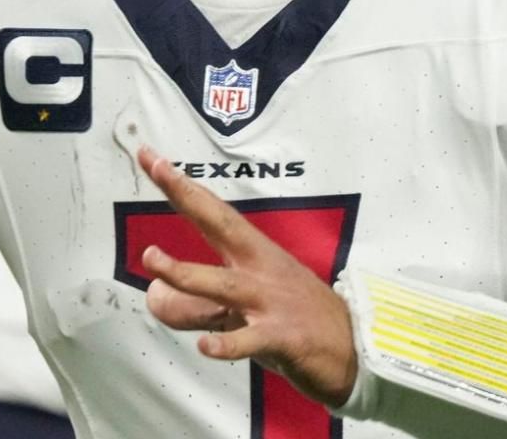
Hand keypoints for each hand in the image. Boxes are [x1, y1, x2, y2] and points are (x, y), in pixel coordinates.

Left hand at [135, 147, 358, 407]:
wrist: (356, 349)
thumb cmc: (297, 319)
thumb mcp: (245, 306)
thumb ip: (195, 303)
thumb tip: (153, 297)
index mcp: (253, 254)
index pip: (211, 211)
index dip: (181, 185)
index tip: (150, 157)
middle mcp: (259, 270)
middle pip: (218, 225)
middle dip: (185, 196)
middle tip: (156, 168)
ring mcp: (270, 302)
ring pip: (221, 284)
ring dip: (184, 272)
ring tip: (152, 259)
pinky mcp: (283, 336)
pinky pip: (249, 339)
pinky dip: (227, 343)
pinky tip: (206, 345)